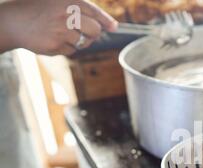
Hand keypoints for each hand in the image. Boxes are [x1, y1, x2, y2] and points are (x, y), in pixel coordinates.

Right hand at [0, 0, 117, 55]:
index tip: (113, 27)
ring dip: (78, 41)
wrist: (13, 20)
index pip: (95, 12)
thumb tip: (113, 26)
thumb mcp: (60, 2)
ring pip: (84, 43)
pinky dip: (65, 48)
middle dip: (92, 33)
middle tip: (83, 31)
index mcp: (69, 1)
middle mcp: (66, 15)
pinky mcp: (54, 46)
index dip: (106, 21)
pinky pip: (71, 51)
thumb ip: (84, 11)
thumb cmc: (40, 10)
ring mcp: (60, 31)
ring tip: (63, 33)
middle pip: (95, 31)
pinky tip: (53, 39)